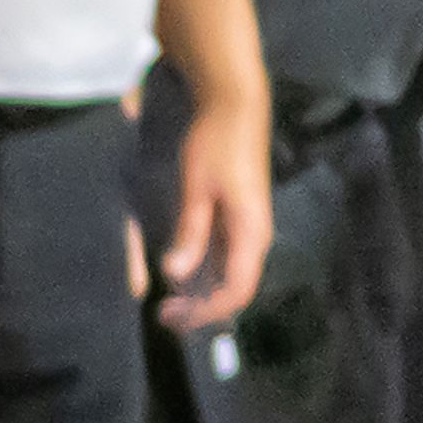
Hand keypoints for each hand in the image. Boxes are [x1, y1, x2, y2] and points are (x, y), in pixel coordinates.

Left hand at [159, 99, 272, 329]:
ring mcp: (250, 226)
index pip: (236, 289)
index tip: (176, 318)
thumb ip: (190, 231)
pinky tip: (182, 274)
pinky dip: (206, 272)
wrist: (236, 104)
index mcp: (250, 231)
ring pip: (231, 274)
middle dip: (202, 309)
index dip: (208, 312)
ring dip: (203, 292)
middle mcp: (256, 234)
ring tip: (171, 303)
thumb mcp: (196, 187)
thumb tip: (175, 273)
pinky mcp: (241, 216)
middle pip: (235, 287)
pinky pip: (228, 256)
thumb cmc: (217, 141)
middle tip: (166, 318)